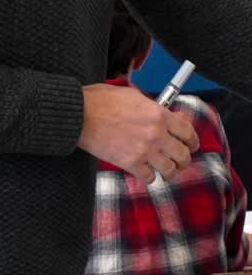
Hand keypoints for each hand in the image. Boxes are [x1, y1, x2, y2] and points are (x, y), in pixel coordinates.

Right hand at [78, 83, 199, 183]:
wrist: (81, 115)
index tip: (192, 145)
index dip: (193, 140)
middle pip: (183, 154)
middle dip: (184, 159)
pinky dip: (149, 177)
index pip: (187, 131)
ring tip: (166, 170)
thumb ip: (153, 106)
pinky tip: (145, 172)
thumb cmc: (102, 101)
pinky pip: (150, 178)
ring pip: (170, 169)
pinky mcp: (131, 164)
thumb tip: (167, 114)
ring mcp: (145, 151)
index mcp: (159, 114)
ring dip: (170, 171)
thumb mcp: (132, 95)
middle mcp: (156, 134)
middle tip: (181, 160)